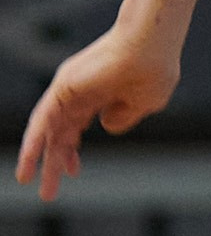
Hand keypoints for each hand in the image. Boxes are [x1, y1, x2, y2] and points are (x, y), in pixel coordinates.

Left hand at [16, 23, 181, 201]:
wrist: (151, 43)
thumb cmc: (156, 68)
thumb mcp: (146, 103)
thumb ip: (124, 117)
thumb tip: (105, 126)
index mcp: (103, 96)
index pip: (78, 128)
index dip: (74, 151)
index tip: (74, 173)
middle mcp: (82, 93)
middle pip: (61, 134)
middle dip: (56, 163)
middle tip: (49, 192)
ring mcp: (71, 90)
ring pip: (48, 129)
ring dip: (38, 157)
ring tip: (28, 181)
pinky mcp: (64, 88)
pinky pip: (43, 118)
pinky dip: (34, 139)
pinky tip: (29, 160)